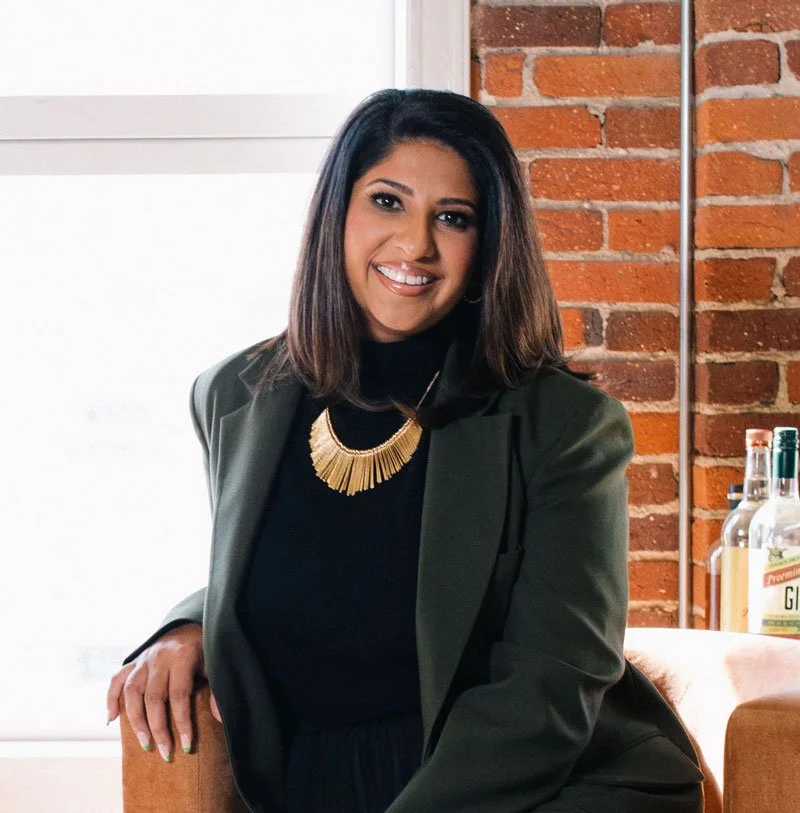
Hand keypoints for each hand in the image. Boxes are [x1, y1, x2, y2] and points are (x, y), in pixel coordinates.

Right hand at [106, 623, 220, 761]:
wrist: (189, 626)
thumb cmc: (204, 650)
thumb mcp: (215, 664)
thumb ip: (217, 689)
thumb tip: (219, 718)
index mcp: (182, 656)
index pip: (179, 695)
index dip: (182, 722)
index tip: (186, 746)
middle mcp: (159, 657)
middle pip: (154, 697)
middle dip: (158, 728)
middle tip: (165, 752)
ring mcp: (144, 659)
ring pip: (132, 691)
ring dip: (136, 720)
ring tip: (144, 743)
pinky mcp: (134, 662)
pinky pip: (116, 679)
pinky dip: (110, 698)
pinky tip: (111, 719)